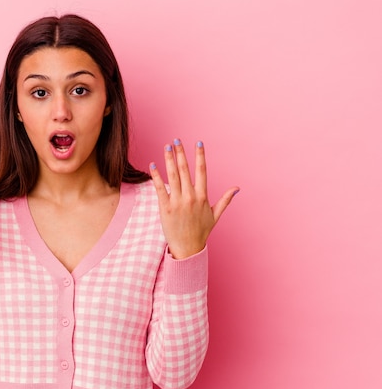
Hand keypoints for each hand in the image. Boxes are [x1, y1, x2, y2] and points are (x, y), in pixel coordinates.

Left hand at [149, 139, 237, 258]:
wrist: (188, 248)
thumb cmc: (201, 232)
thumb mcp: (215, 215)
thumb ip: (225, 200)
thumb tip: (237, 189)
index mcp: (202, 196)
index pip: (202, 171)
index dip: (200, 156)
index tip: (198, 143)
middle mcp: (190, 197)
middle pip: (185, 170)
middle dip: (181, 153)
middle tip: (176, 140)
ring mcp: (177, 202)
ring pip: (173, 176)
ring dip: (169, 159)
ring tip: (166, 146)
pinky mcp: (165, 208)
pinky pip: (160, 188)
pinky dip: (156, 176)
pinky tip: (152, 165)